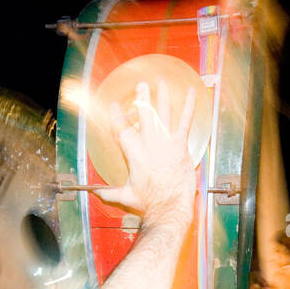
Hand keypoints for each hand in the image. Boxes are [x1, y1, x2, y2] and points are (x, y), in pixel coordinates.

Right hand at [92, 80, 197, 217]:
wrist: (168, 206)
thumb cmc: (148, 202)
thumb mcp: (126, 195)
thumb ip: (110, 192)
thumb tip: (97, 194)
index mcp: (133, 152)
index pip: (121, 128)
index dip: (116, 115)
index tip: (114, 105)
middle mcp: (148, 143)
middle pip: (143, 113)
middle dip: (141, 97)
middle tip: (141, 85)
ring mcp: (165, 142)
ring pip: (162, 112)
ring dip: (161, 95)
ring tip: (160, 82)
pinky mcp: (180, 145)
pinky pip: (185, 121)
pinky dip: (189, 106)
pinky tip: (192, 93)